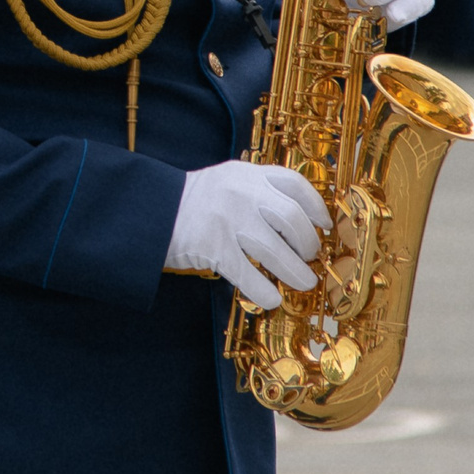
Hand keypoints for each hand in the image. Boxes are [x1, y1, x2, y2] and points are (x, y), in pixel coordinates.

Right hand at [165, 160, 331, 311]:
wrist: (150, 213)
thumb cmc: (193, 202)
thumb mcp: (227, 181)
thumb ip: (258, 191)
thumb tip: (297, 223)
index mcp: (247, 174)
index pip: (294, 184)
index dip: (316, 207)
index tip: (324, 225)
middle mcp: (241, 193)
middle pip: (292, 219)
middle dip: (307, 243)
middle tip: (308, 257)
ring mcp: (228, 220)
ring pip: (276, 250)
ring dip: (295, 271)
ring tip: (302, 281)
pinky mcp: (214, 248)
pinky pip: (250, 276)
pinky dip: (265, 292)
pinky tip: (271, 298)